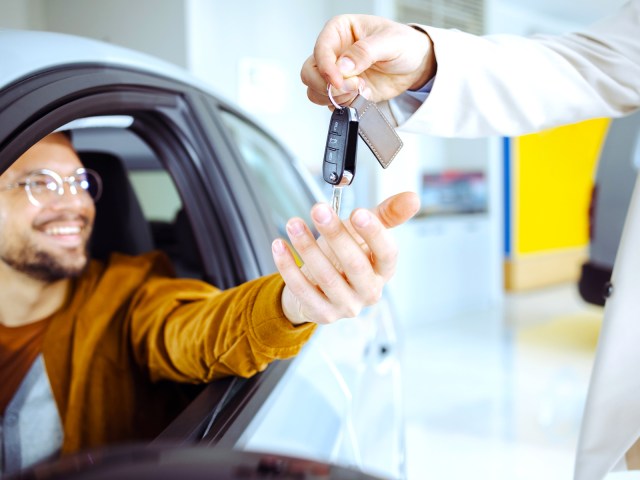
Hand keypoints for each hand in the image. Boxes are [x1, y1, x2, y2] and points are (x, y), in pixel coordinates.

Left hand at [272, 192, 419, 324]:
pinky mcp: (322, 313)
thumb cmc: (345, 257)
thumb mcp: (365, 234)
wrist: (321, 288)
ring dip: (307, 247)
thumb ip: (386, 215)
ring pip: (326, 277)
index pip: (387, 254)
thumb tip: (412, 198)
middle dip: (336, 235)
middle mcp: (368, 291)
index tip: (358, 212)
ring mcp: (345, 305)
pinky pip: (302, 290)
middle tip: (319, 210)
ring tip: (294, 223)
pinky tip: (280, 245)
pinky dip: (288, 266)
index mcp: (383, 270)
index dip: (374, 234)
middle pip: (355, 265)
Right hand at [300, 15, 436, 106]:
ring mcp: (337, 74)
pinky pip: (331, 103)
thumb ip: (365, 52)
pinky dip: (344, 104)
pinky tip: (362, 96)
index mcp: (339, 31)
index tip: (339, 80)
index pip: (321, 49)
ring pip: (315, 90)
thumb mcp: (390, 41)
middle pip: (310, 72)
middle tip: (352, 87)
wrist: (415, 66)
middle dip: (327, 85)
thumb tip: (343, 65)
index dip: (326, 68)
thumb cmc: (404, 44)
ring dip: (335, 97)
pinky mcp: (344, 91)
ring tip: (360, 89)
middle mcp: (334, 52)